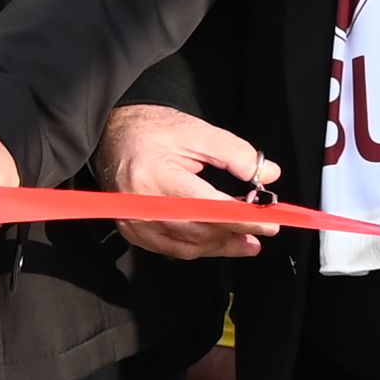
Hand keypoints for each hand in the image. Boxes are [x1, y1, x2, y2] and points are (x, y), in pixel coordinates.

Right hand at [104, 102, 276, 260]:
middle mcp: (140, 203)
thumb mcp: (196, 131)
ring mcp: (134, 221)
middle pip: (197, 231)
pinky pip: (173, 250)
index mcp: (154, 174)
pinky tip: (220, 241)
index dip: (240, 218)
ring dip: (221, 245)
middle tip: (264, 228)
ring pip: (187, 246)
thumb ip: (234, 152)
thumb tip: (267, 175)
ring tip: (248, 238)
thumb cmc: (150, 130)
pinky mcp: (133, 231)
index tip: (268, 222)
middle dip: (235, 233)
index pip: (206, 205)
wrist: (111, 134)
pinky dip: (200, 248)